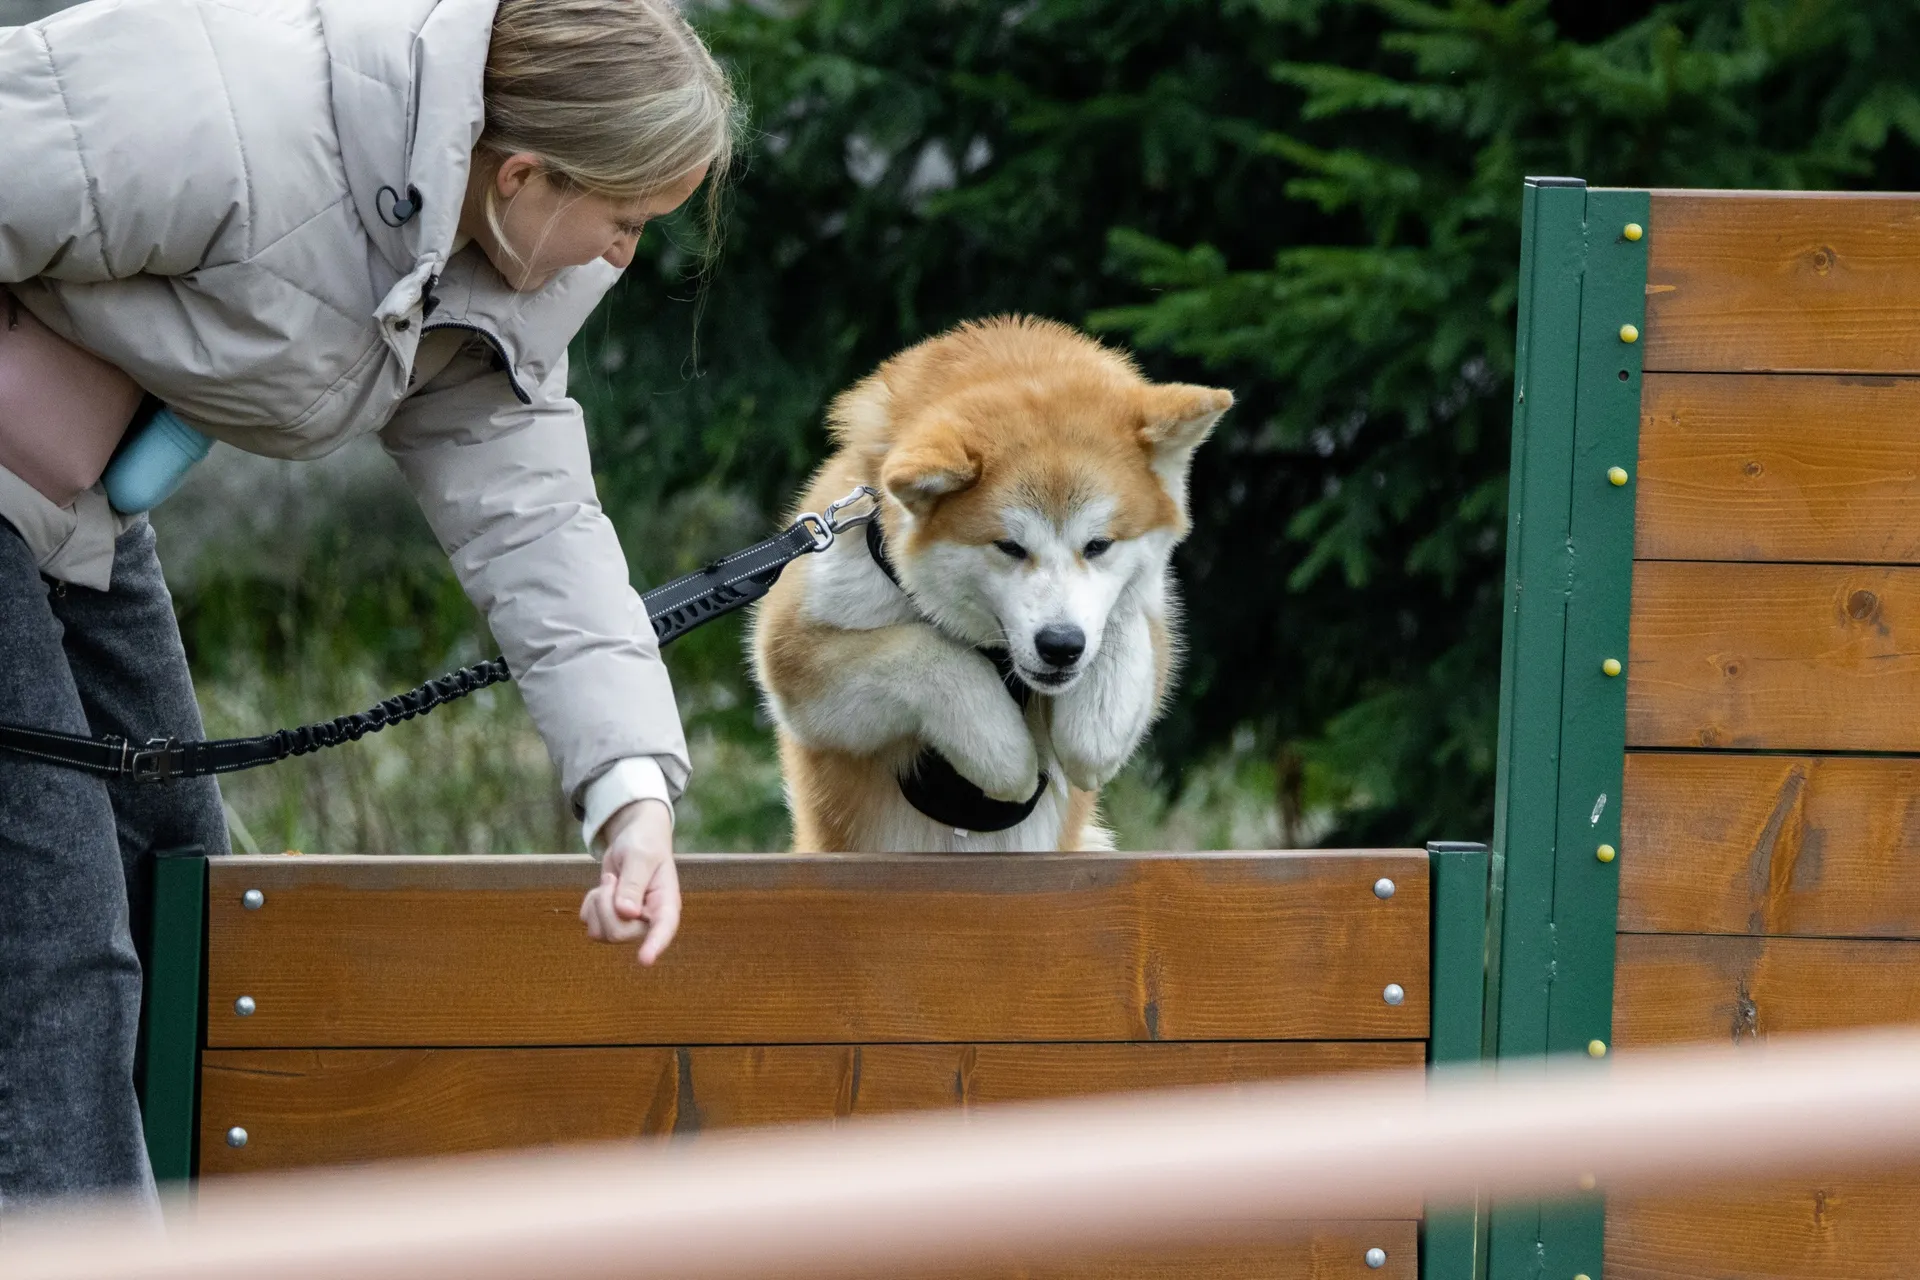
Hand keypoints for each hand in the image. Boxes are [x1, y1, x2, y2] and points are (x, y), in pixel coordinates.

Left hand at [578, 799, 678, 964]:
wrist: (632, 839)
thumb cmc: (644, 844)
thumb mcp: (640, 856)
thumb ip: (634, 883)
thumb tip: (627, 913)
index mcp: (666, 903)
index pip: (664, 927)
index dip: (655, 944)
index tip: (645, 960)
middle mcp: (649, 920)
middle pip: (620, 933)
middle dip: (606, 905)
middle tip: (611, 879)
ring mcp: (629, 924)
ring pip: (602, 933)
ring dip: (597, 905)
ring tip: (610, 882)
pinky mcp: (611, 922)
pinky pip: (590, 925)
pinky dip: (590, 905)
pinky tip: (603, 890)